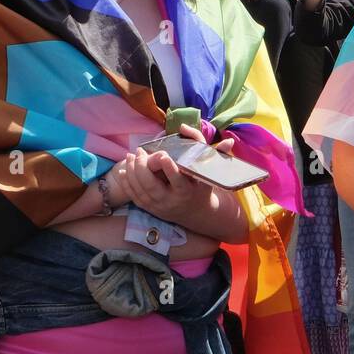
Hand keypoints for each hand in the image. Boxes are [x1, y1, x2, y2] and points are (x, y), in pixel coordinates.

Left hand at [114, 125, 232, 222]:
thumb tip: (229, 140)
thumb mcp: (211, 173)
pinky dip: (127, 183)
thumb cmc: (203, 187)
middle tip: (140, 151)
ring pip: (140, 190)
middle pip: (152, 186)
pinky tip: (124, 170)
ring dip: (133, 172)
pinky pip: (135, 197)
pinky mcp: (150, 209)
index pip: (178, 181)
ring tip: (131, 156)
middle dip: (143, 167)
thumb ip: (217, 154)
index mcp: (188, 191)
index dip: (169, 169)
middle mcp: (172, 201)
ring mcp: (159, 206)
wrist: (197, 213)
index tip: (163, 155)